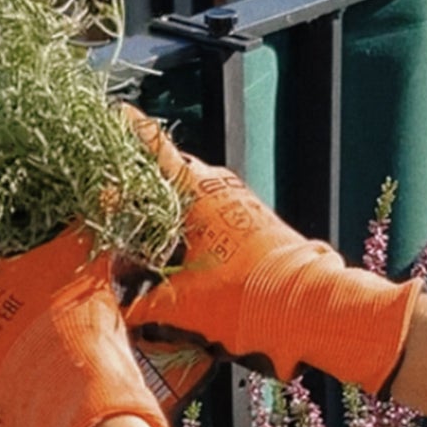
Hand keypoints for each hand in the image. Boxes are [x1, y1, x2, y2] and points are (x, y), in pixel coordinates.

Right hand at [121, 107, 421, 395]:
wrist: (308, 309)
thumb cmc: (243, 300)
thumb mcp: (181, 307)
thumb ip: (142, 307)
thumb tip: (119, 312)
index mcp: (198, 193)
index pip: (158, 152)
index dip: (135, 133)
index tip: (118, 113)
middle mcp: (222, 189)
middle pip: (177, 172)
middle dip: (151, 177)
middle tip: (123, 189)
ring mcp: (244, 203)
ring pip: (199, 193)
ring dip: (176, 202)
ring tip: (150, 222)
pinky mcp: (258, 222)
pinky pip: (218, 210)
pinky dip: (197, 219)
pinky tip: (184, 244)